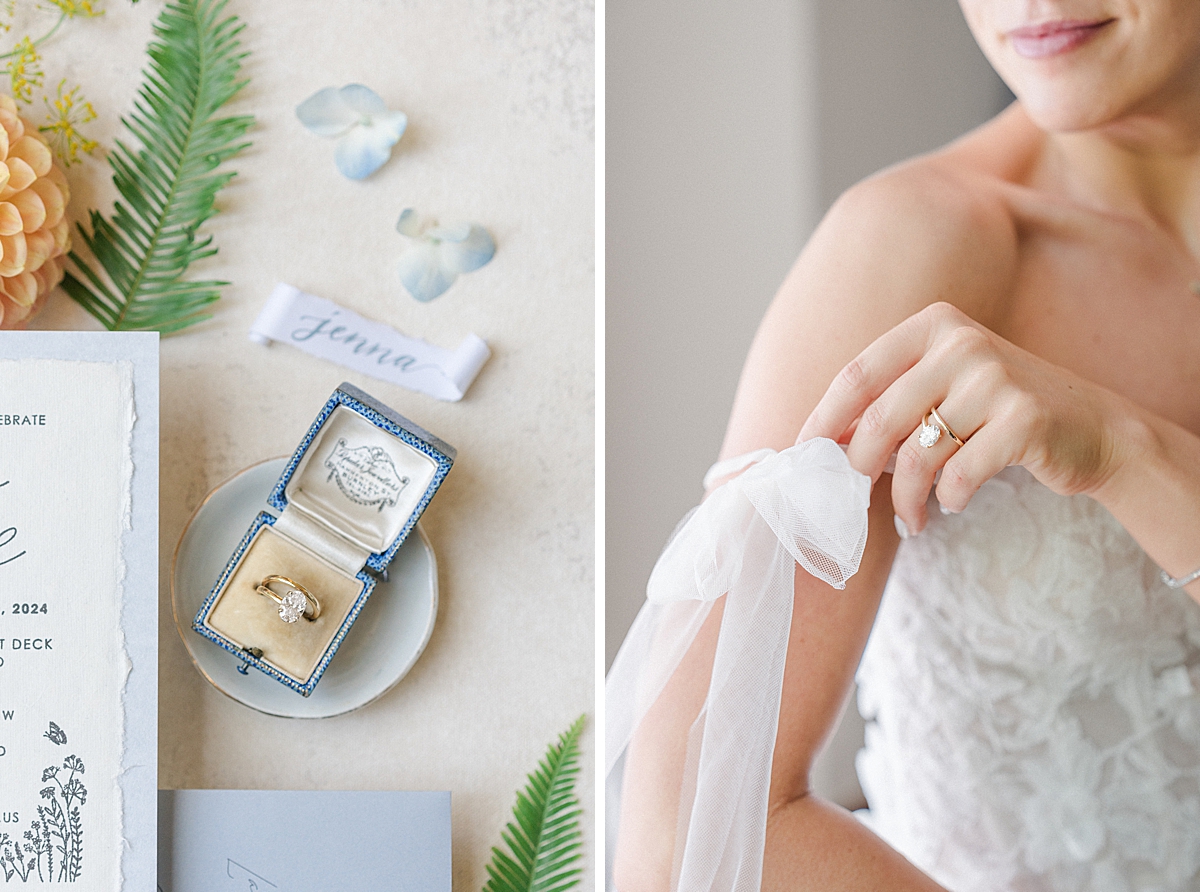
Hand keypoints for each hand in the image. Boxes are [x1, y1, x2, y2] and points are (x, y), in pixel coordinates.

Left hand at [798, 302, 1125, 533]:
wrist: (1093, 429)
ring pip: (917, 453)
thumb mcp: (942, 392)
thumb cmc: (999, 414)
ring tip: (910, 518)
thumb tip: (822, 447)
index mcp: (933, 326)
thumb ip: (889, 407)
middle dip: (857, 468)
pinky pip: (959, 474)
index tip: (803, 457)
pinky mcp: (1025, 418)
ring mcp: (996, 377)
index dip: (823, 420)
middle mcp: (962, 343)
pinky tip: (953, 504)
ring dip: (904, 498)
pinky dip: (948, 499)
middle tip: (852, 499)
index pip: (856, 375)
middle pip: (880, 418)